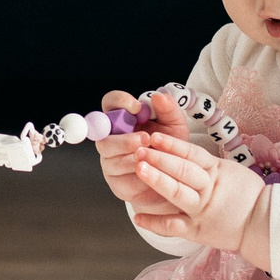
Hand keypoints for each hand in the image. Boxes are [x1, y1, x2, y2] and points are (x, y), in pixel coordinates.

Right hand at [93, 89, 185, 212]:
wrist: (176, 180)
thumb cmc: (171, 149)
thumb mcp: (175, 126)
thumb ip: (169, 110)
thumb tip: (159, 96)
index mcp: (123, 120)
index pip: (110, 103)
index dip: (119, 101)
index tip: (137, 107)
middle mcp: (112, 139)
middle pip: (102, 134)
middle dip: (125, 137)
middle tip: (146, 139)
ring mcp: (111, 161)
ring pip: (110, 156)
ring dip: (131, 156)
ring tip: (152, 158)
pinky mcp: (116, 182)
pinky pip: (120, 177)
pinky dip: (138, 176)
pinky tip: (151, 173)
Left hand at [129, 131, 269, 258]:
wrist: (263, 224)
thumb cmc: (248, 195)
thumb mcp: (231, 171)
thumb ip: (209, 164)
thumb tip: (186, 152)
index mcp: (216, 172)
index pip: (191, 154)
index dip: (172, 144)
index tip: (154, 137)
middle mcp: (207, 190)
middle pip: (181, 170)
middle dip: (159, 158)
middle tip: (140, 149)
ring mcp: (201, 210)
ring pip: (177, 193)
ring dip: (157, 180)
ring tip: (139, 169)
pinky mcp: (197, 230)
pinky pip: (174, 226)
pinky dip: (155, 223)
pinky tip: (138, 218)